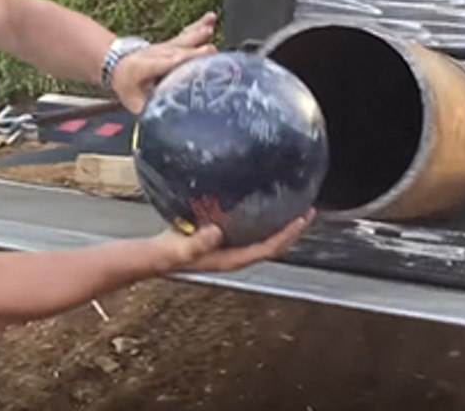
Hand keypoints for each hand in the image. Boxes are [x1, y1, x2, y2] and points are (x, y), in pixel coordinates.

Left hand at [110, 12, 218, 113]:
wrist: (118, 63)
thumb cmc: (128, 83)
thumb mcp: (132, 101)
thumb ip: (147, 109)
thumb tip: (162, 120)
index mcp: (148, 67)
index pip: (165, 63)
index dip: (179, 61)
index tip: (190, 61)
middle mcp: (159, 54)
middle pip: (180, 50)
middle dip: (195, 51)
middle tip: (212, 50)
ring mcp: (168, 47)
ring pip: (184, 39)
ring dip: (198, 34)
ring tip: (210, 27)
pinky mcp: (175, 44)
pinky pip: (189, 34)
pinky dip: (201, 26)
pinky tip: (211, 18)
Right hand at [151, 209, 315, 273]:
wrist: (155, 255)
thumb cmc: (168, 254)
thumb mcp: (181, 248)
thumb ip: (197, 243)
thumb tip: (216, 232)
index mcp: (233, 259)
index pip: (268, 248)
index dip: (287, 235)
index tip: (302, 220)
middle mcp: (237, 255)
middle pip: (274, 244)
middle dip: (293, 230)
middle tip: (309, 211)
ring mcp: (233, 248)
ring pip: (266, 238)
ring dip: (283, 225)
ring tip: (297, 207)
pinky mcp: (227, 239)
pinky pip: (254, 230)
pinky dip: (267, 219)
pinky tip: (268, 204)